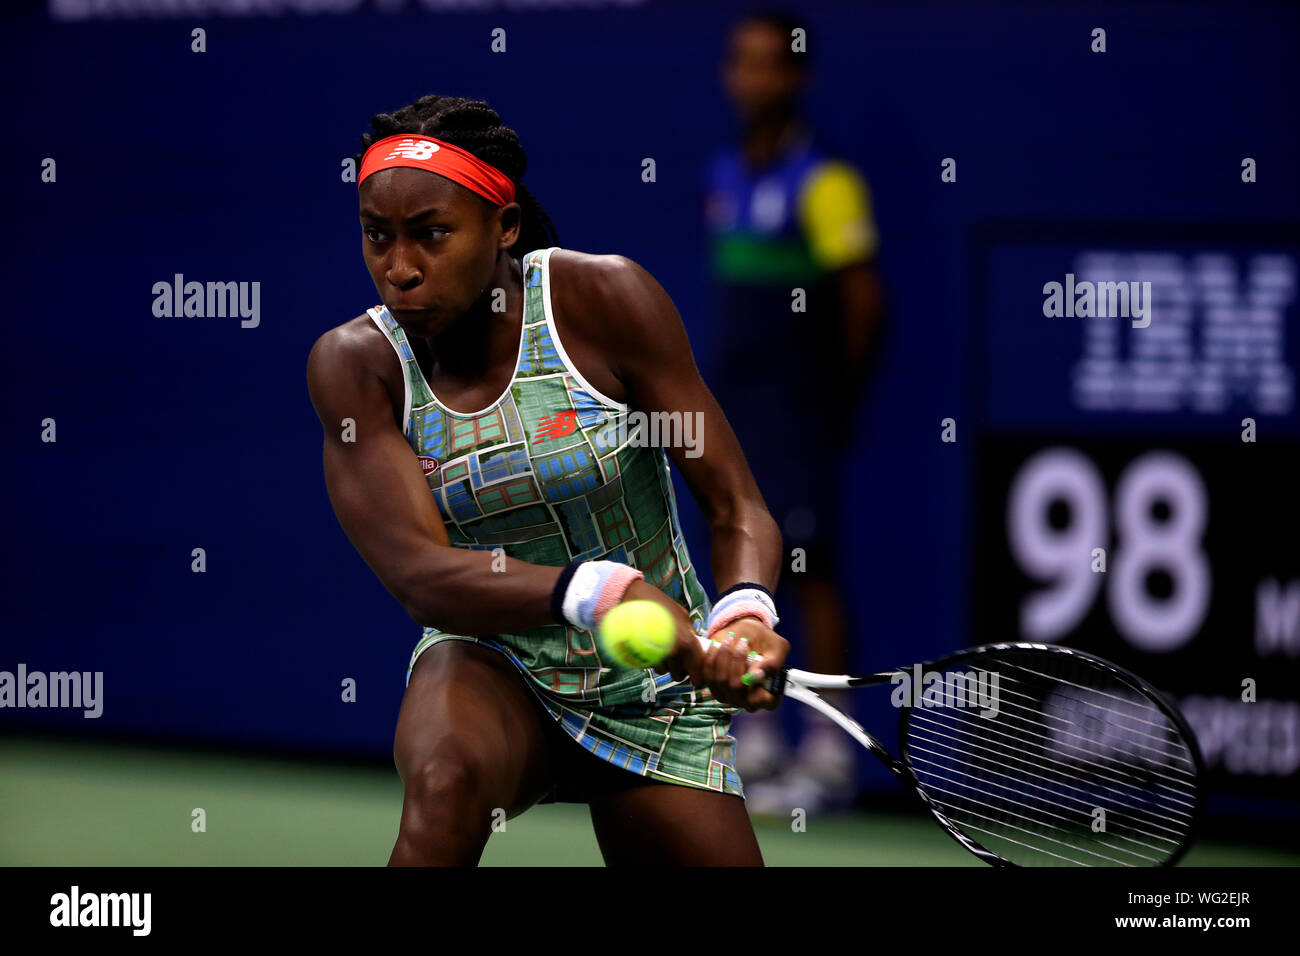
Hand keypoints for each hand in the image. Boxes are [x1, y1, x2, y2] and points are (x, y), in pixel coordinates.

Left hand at [669, 615, 788, 711]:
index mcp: (770, 696)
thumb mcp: (778, 647)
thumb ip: (771, 664)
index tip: (755, 658)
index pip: (766, 701)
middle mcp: (749, 702)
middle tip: (743, 641)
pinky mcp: (716, 688)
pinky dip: (711, 658)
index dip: (758, 683)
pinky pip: (708, 677)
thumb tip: (756, 676)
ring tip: (731, 639)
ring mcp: (731, 697)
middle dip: (737, 660)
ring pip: (721, 681)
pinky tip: (717, 645)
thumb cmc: (767, 642)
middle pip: (737, 688)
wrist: (747, 635)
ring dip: (724, 656)